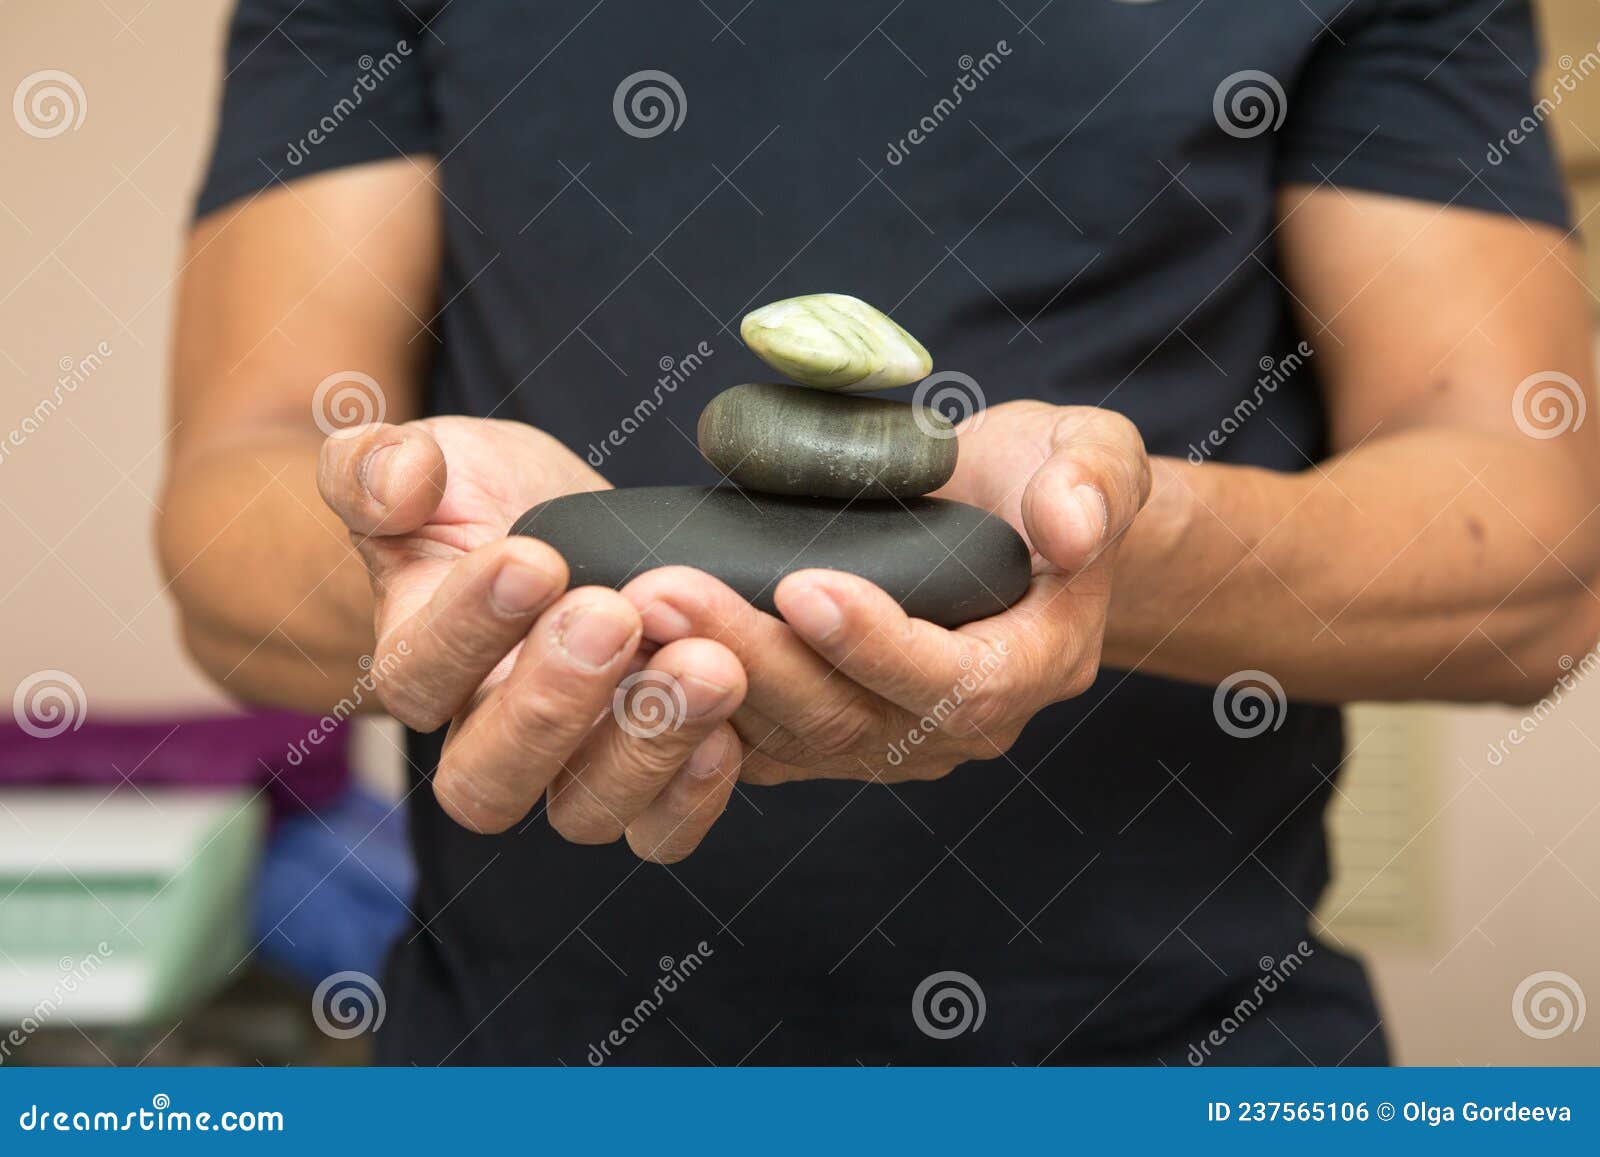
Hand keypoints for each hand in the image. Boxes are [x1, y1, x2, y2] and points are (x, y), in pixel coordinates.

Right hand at [317, 417, 746, 860]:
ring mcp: (570, 767)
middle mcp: (487, 736)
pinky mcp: (649, 772)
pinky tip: (730, 727)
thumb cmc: (476, 496)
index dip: (470, 626)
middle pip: (488, 780)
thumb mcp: (427, 457)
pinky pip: (660, 830)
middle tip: (613, 614)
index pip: (417, 676)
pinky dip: (696, 795)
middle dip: (551, 702)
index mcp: (419, 662)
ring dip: (647, 745)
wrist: (553, 517)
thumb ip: (374, 465)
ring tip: (705, 664)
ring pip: (586, 812)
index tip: (532, 560)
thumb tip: (399, 479)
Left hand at [620, 401, 1149, 783]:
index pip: (953, 684)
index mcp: (1027, 668)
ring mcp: (884, 739)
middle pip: (847, 720)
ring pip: (786, 736)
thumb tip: (1069, 529)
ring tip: (635, 607)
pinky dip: (692, 702)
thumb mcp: (1095, 455)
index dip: (878, 645)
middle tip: (666, 592)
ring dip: (704, 677)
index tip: (806, 585)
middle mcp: (952, 726)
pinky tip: (631, 648)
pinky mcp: (824, 727)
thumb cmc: (1045, 480)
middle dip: (754, 656)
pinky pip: (755, 737)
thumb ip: (1092, 484)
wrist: (1008, 516)